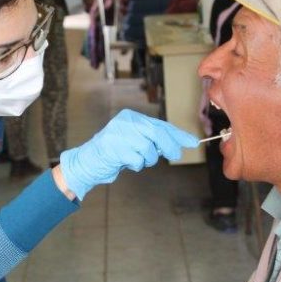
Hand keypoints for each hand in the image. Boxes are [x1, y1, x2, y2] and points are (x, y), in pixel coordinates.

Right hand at [60, 109, 198, 199]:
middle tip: (175, 155)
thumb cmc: (115, 152)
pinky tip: (126, 163)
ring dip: (147, 159)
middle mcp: (124, 122)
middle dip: (170, 145)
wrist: (88, 161)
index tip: (192, 142)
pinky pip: (136, 160)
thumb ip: (153, 139)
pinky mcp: (113, 148)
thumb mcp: (135, 140)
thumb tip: (180, 142)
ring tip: (136, 160)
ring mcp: (117, 134)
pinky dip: (136, 165)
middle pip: (156, 132)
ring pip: (147, 148)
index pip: (159, 124)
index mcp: (131, 117)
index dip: (177, 134)